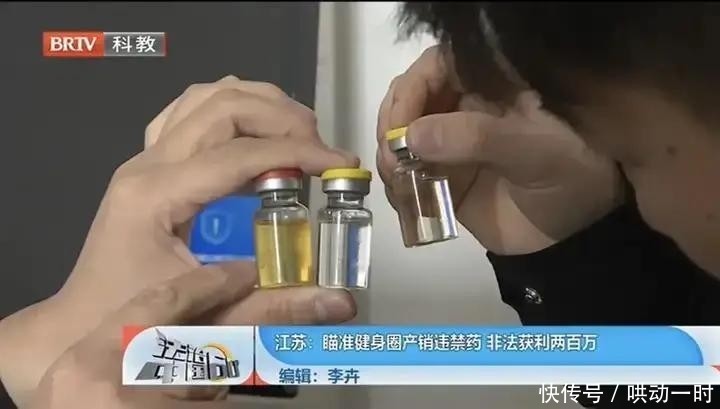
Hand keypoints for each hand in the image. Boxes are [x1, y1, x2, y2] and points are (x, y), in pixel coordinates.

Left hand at [0, 76, 358, 405]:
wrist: (78, 328)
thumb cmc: (134, 327)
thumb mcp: (209, 319)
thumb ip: (278, 306)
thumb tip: (343, 302)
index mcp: (156, 195)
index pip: (239, 154)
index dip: (297, 153)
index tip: (339, 165)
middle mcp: (146, 165)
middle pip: (222, 107)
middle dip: (282, 118)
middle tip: (320, 150)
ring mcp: (143, 160)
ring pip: (204, 98)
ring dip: (258, 104)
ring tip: (299, 134)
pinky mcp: (148, 166)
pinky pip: (189, 112)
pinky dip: (230, 110)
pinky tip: (256, 134)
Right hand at [377, 46, 622, 254]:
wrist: (572, 235)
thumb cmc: (568, 179)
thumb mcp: (534, 151)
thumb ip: (477, 137)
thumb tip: (412, 136)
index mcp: (492, 84)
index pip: (437, 66)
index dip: (411, 89)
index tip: (401, 128)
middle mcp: (465, 106)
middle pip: (409, 98)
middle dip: (393, 126)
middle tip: (394, 159)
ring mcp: (449, 142)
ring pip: (400, 136)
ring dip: (389, 157)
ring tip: (398, 182)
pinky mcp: (439, 176)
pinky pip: (404, 172)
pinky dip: (395, 184)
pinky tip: (404, 198)